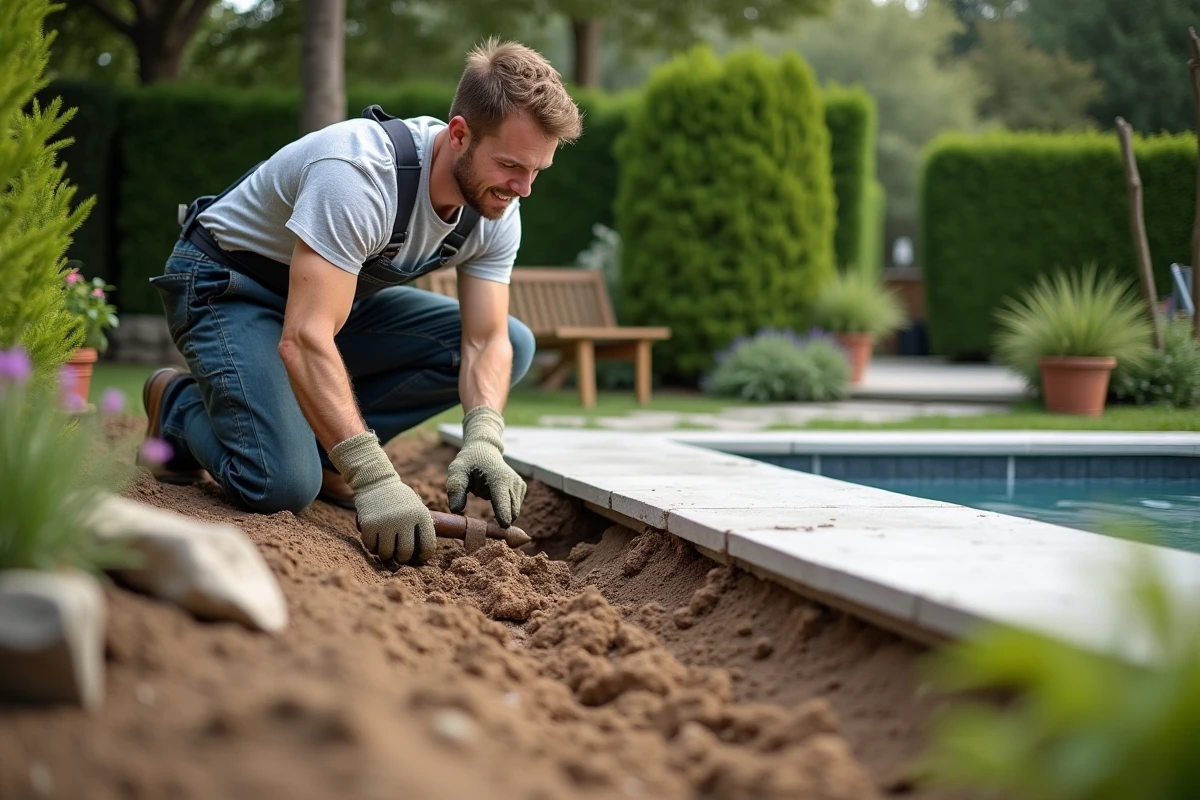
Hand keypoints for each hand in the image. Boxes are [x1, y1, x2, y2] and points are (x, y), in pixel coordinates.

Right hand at [328, 431, 435, 565]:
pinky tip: (376, 541)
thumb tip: (424, 557)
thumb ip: (421, 527)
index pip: (428, 546)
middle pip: (405, 553)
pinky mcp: (369, 524)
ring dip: (386, 555)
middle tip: (399, 556)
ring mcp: (385, 522)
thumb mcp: (416, 507)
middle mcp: (404, 519)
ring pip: (386, 554)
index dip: (423, 556)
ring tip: (387, 548)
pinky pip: (371, 547)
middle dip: (402, 559)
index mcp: (421, 515)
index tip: (418, 558)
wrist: (376, 482)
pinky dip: (373, 547)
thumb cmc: (399, 500)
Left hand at [446, 406, 525, 527]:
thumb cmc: (468, 462)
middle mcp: (512, 481)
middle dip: (501, 522)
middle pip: (511, 511)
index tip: (504, 527)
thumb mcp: (456, 471)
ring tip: (485, 492)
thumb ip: (456, 490)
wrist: (484, 450)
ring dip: (501, 511)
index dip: (503, 515)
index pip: (503, 500)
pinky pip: (514, 507)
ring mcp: (519, 484)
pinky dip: (505, 508)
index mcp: (497, 478)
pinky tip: (494, 495)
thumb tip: (456, 510)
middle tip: (487, 527)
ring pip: (513, 511)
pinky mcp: (521, 488)